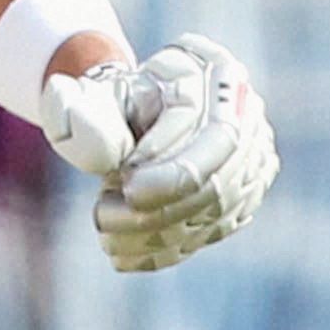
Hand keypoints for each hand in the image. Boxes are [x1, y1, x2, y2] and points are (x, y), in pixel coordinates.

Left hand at [94, 35, 276, 271]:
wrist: (133, 110)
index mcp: (213, 72)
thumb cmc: (107, 101)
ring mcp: (253, 156)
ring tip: (106, 236)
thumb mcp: (84, 97)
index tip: (124, 188)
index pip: (213, 136)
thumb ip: (76, 111)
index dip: (171, 170)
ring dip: (157, 234)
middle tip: (102, 217)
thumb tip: (78, 123)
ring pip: (215, 210)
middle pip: (216, 179)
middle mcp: (246, 113)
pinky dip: (168, 249)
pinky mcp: (243, 194)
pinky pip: (213, 229)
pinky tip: (124, 256)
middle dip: (158, 209)